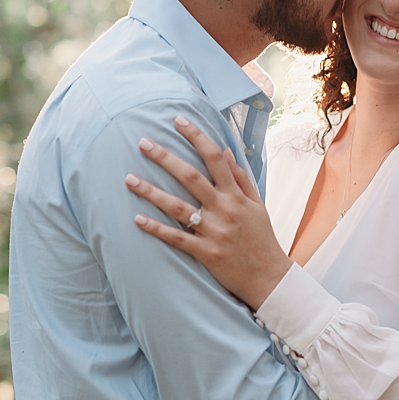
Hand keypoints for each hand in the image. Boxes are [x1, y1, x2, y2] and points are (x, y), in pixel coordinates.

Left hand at [126, 116, 291, 308]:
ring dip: (151, 192)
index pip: (216, 158)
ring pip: (178, 207)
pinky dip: (156, 229)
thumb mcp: (257, 205)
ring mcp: (214, 231)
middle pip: (191, 177)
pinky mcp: (205, 253)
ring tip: (129, 179)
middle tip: (142, 142)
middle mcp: (225, 209)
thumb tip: (226, 150)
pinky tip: (136, 219)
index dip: (197, 137)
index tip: (179, 120)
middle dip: (165, 158)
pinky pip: (176, 239)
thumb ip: (241, 178)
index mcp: (237, 195)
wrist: (269, 278)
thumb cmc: (262, 239)